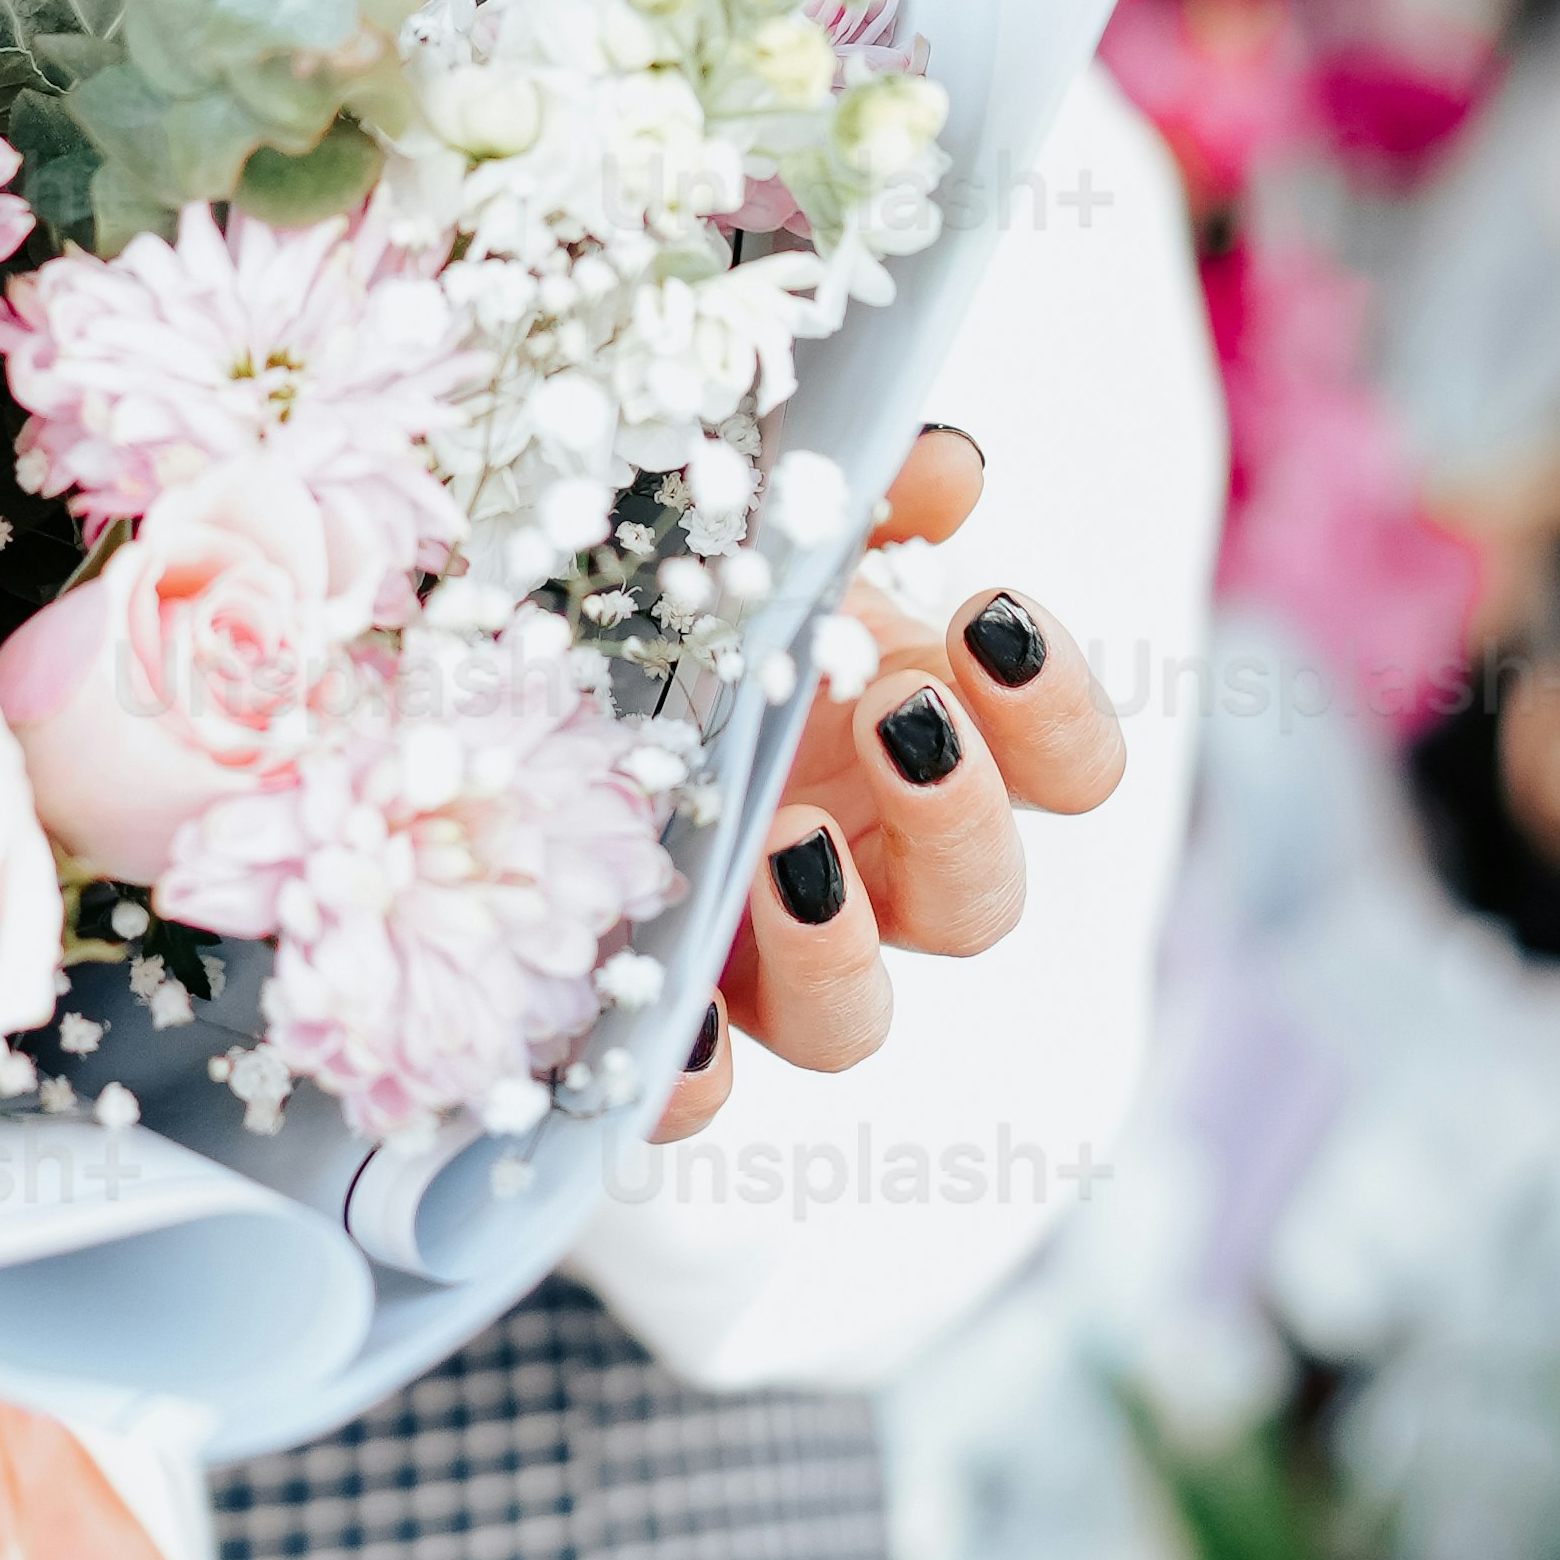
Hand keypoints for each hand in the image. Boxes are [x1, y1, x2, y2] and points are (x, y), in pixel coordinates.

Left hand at [654, 424, 1124, 1132]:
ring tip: (789, 854)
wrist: (493, 660)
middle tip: (902, 723)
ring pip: (855, 1020)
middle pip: (981, 902)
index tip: (990, 615)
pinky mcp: (654, 1015)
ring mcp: (758, 956)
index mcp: (915, 740)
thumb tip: (950, 465)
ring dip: (842, 952)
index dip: (1060, 712)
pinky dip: (692, 1074)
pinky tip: (673, 1007)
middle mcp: (862, 865)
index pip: (1066, 768)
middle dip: (959, 815)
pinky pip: (694, 1093)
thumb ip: (859, 492)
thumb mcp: (749, 518)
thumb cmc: (664, 584)